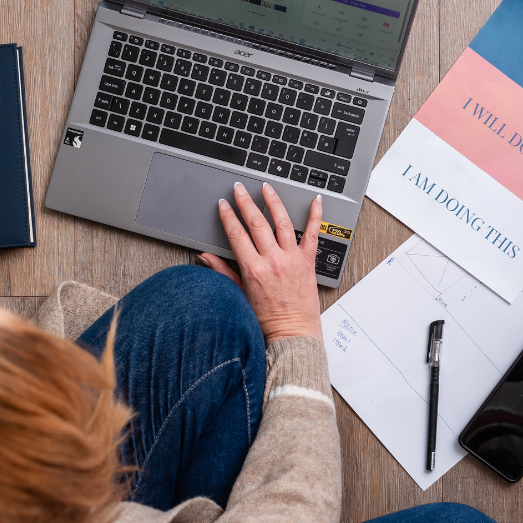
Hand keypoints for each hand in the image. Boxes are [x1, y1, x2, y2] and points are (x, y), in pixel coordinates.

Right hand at [200, 182, 322, 344]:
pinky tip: (316, 201)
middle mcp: (273, 261)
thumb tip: (206, 257)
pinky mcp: (308, 262)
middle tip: (239, 189)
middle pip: (257, 223)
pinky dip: (316, 215)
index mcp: (253, 269)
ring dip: (273, 202)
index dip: (229, 216)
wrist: (292, 335)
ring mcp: (292, 259)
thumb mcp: (239, 295)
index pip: (237, 234)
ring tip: (267, 188)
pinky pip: (313, 234)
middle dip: (246, 202)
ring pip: (282, 222)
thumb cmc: (267, 321)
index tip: (224, 205)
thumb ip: (223, 272)